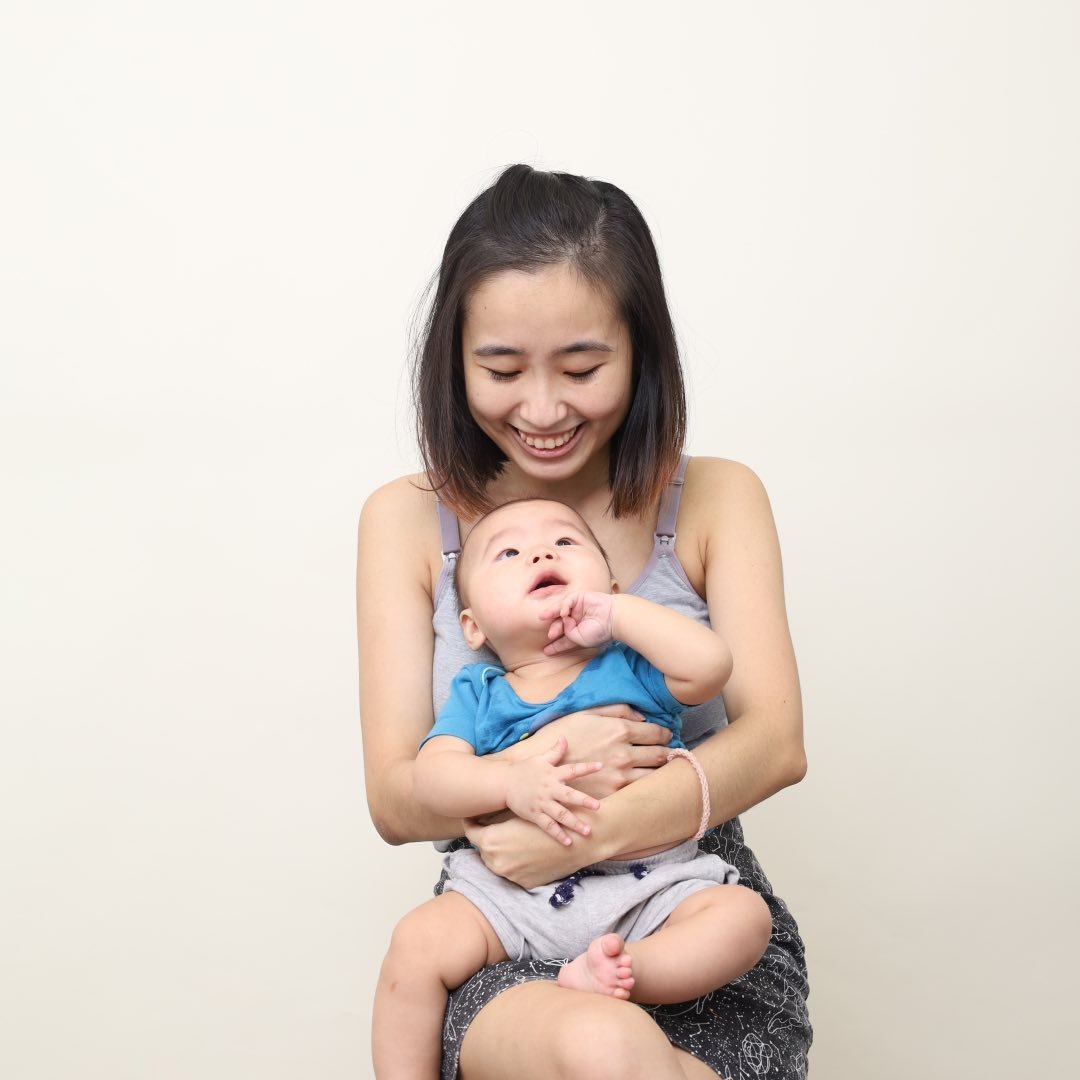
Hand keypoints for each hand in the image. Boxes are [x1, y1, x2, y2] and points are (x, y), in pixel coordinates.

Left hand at [465, 812, 589, 888]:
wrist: (576, 839)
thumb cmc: (547, 820)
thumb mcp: (518, 815)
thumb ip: (496, 822)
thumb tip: (483, 822)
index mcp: (491, 842)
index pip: (470, 833)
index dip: (470, 823)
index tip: (471, 819)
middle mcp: (496, 862)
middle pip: (484, 850)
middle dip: (489, 839)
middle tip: (497, 828)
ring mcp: (510, 876)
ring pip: (498, 863)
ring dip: (502, 853)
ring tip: (515, 841)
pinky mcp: (524, 884)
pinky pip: (514, 873)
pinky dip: (517, 864)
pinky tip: (527, 853)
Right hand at [505, 736, 601, 845]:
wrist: (504, 783)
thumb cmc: (525, 770)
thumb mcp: (540, 758)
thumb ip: (555, 751)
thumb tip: (564, 738)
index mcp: (552, 774)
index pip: (572, 770)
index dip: (586, 768)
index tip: (600, 766)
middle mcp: (549, 789)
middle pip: (569, 796)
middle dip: (583, 801)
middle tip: (598, 807)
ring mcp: (542, 803)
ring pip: (560, 815)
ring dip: (574, 823)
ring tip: (588, 831)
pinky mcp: (535, 815)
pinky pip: (548, 826)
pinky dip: (558, 834)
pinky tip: (568, 842)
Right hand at [528, 705, 672, 799]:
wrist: (540, 766)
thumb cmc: (562, 734)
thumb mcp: (587, 712)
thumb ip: (617, 709)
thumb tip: (642, 717)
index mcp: (619, 730)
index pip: (656, 733)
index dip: (665, 734)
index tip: (667, 736)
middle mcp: (623, 754)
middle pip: (659, 756)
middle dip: (668, 753)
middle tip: (671, 753)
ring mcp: (618, 777)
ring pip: (653, 776)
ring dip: (661, 772)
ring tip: (662, 770)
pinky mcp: (612, 794)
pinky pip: (638, 792)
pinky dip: (647, 788)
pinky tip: (646, 785)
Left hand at [542, 590, 615, 653]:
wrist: (612, 618)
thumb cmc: (599, 631)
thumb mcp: (580, 639)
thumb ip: (568, 633)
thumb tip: (562, 621)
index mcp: (578, 633)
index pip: (564, 640)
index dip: (555, 646)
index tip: (546, 651)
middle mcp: (577, 621)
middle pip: (560, 624)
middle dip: (554, 630)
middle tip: (551, 635)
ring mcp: (578, 609)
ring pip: (560, 611)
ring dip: (551, 614)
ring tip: (543, 617)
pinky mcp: (580, 598)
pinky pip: (567, 601)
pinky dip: (563, 606)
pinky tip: (564, 613)